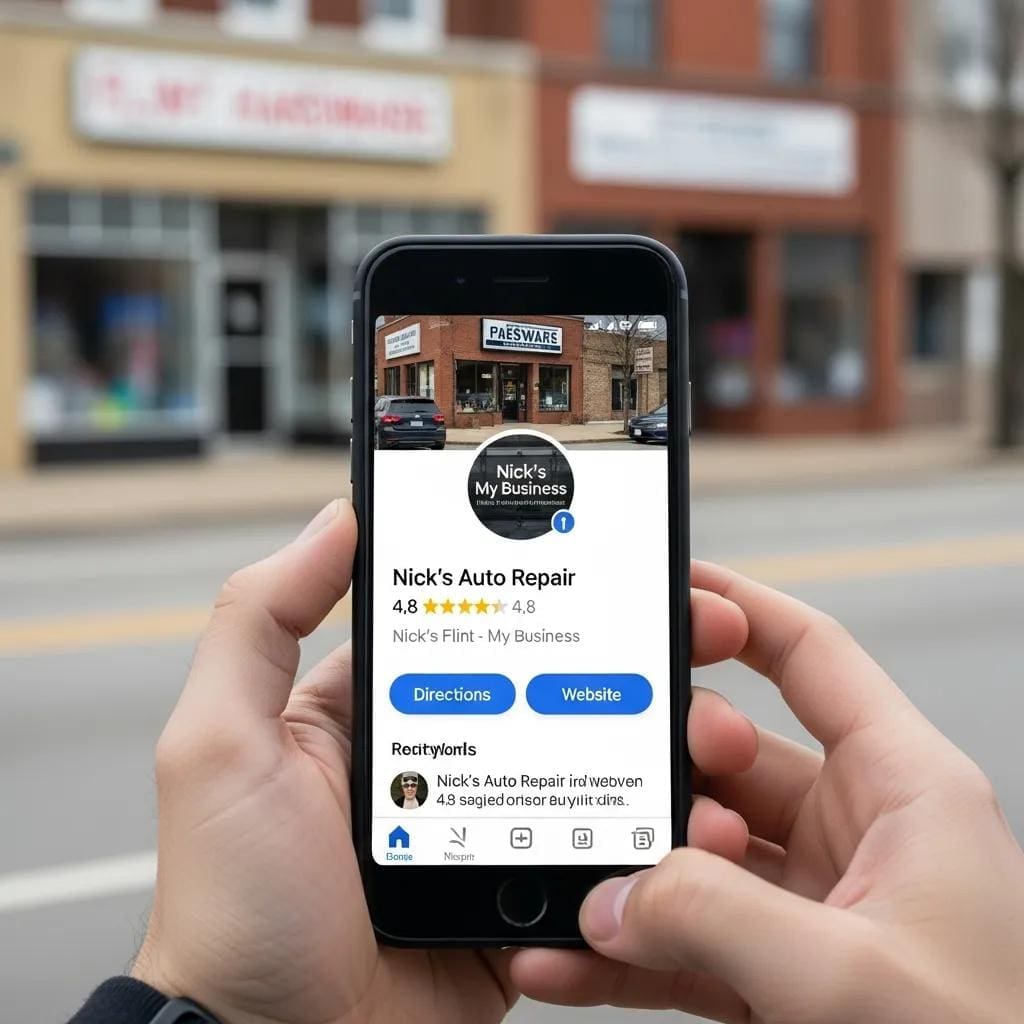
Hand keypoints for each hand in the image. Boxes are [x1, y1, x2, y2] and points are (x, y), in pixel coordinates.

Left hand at [131, 504, 758, 1023]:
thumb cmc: (231, 902)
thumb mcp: (221, 741)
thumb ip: (260, 620)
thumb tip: (335, 517)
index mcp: (380, 708)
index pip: (477, 621)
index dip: (548, 587)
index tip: (617, 561)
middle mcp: (442, 756)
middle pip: (553, 686)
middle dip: (631, 660)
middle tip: (697, 636)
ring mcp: (487, 826)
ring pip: (590, 767)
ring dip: (655, 748)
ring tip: (712, 733)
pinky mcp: (520, 898)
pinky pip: (596, 856)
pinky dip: (646, 840)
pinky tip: (690, 822)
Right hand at [513, 561, 1023, 1022]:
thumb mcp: (856, 976)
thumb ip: (721, 919)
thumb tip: (612, 893)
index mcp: (904, 790)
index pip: (810, 658)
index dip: (736, 609)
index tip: (665, 587)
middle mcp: (856, 834)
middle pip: (729, 757)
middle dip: (663, 773)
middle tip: (614, 795)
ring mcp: (812, 905)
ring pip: (696, 854)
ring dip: (630, 871)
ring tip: (572, 883)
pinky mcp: (781, 971)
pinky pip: (687, 937)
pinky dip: (628, 948)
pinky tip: (573, 957)